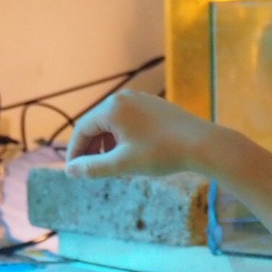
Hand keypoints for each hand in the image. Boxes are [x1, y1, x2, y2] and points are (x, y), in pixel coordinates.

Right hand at [65, 91, 222, 179]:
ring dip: (108, 146)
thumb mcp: (122, 164)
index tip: (74, 172)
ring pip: (114, 124)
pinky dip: (123, 139)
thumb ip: (93, 167)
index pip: (82, 130)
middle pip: (97, 125)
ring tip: (114, 167)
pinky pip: (130, 122)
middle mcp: (124, 98)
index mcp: (111, 108)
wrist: (201, 144)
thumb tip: (70, 171)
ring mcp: (140, 100)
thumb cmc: (161, 153)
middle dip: (92, 150)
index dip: (75, 153)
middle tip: (92, 173)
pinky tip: (131, 156)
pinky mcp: (154, 107)